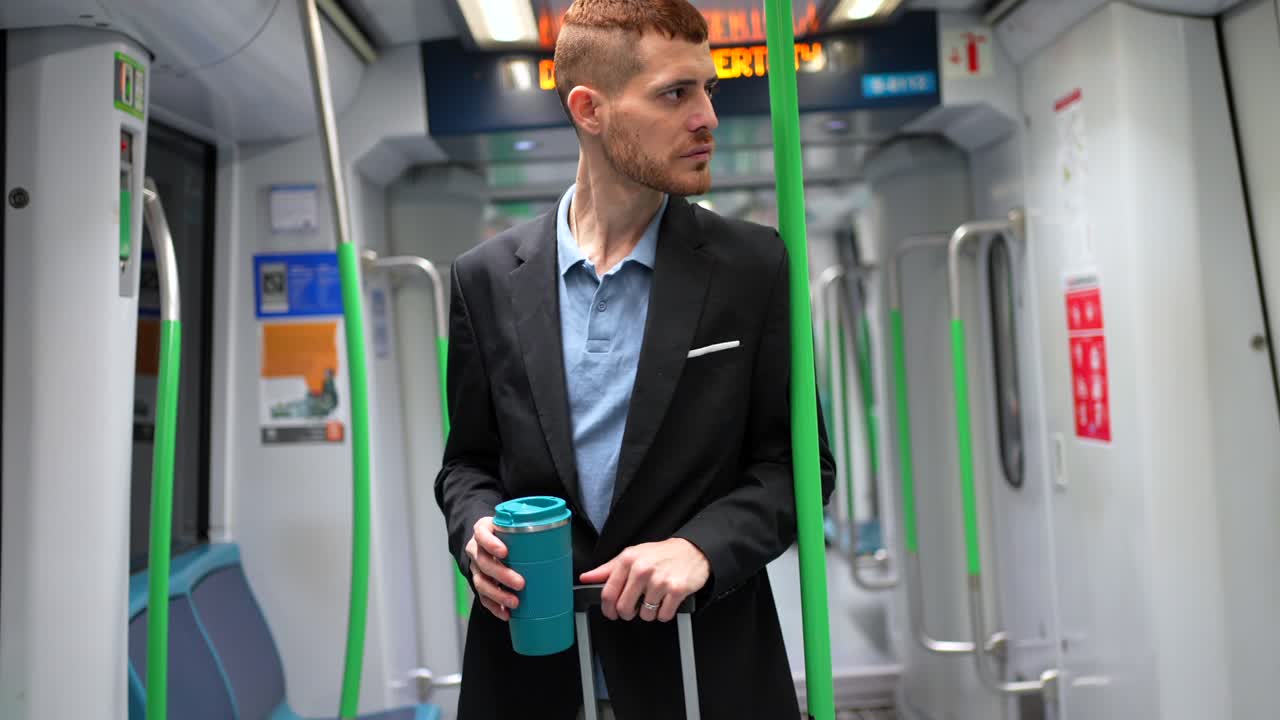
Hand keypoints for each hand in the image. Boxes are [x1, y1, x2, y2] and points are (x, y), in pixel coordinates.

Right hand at [464, 516, 524, 621]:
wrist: (491, 540)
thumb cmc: (507, 533)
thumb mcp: (514, 525)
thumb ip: (531, 529)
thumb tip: (561, 538)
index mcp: (484, 530)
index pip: (482, 534)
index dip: (491, 543)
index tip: (505, 552)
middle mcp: (477, 549)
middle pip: (484, 562)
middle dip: (502, 574)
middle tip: (520, 583)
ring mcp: (476, 567)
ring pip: (481, 582)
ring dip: (498, 595)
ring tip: (515, 602)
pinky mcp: (479, 582)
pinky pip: (483, 597)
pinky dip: (495, 606)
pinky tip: (506, 613)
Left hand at [579, 538, 709, 622]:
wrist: (692, 550)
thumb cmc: (660, 554)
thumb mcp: (632, 555)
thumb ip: (607, 569)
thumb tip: (586, 578)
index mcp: (628, 560)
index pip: (608, 593)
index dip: (607, 609)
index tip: (611, 613)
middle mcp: (642, 569)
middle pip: (624, 608)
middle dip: (628, 613)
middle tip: (635, 607)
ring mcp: (660, 580)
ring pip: (645, 615)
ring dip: (649, 612)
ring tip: (654, 599)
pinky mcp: (676, 590)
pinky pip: (663, 616)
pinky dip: (664, 613)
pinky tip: (666, 601)